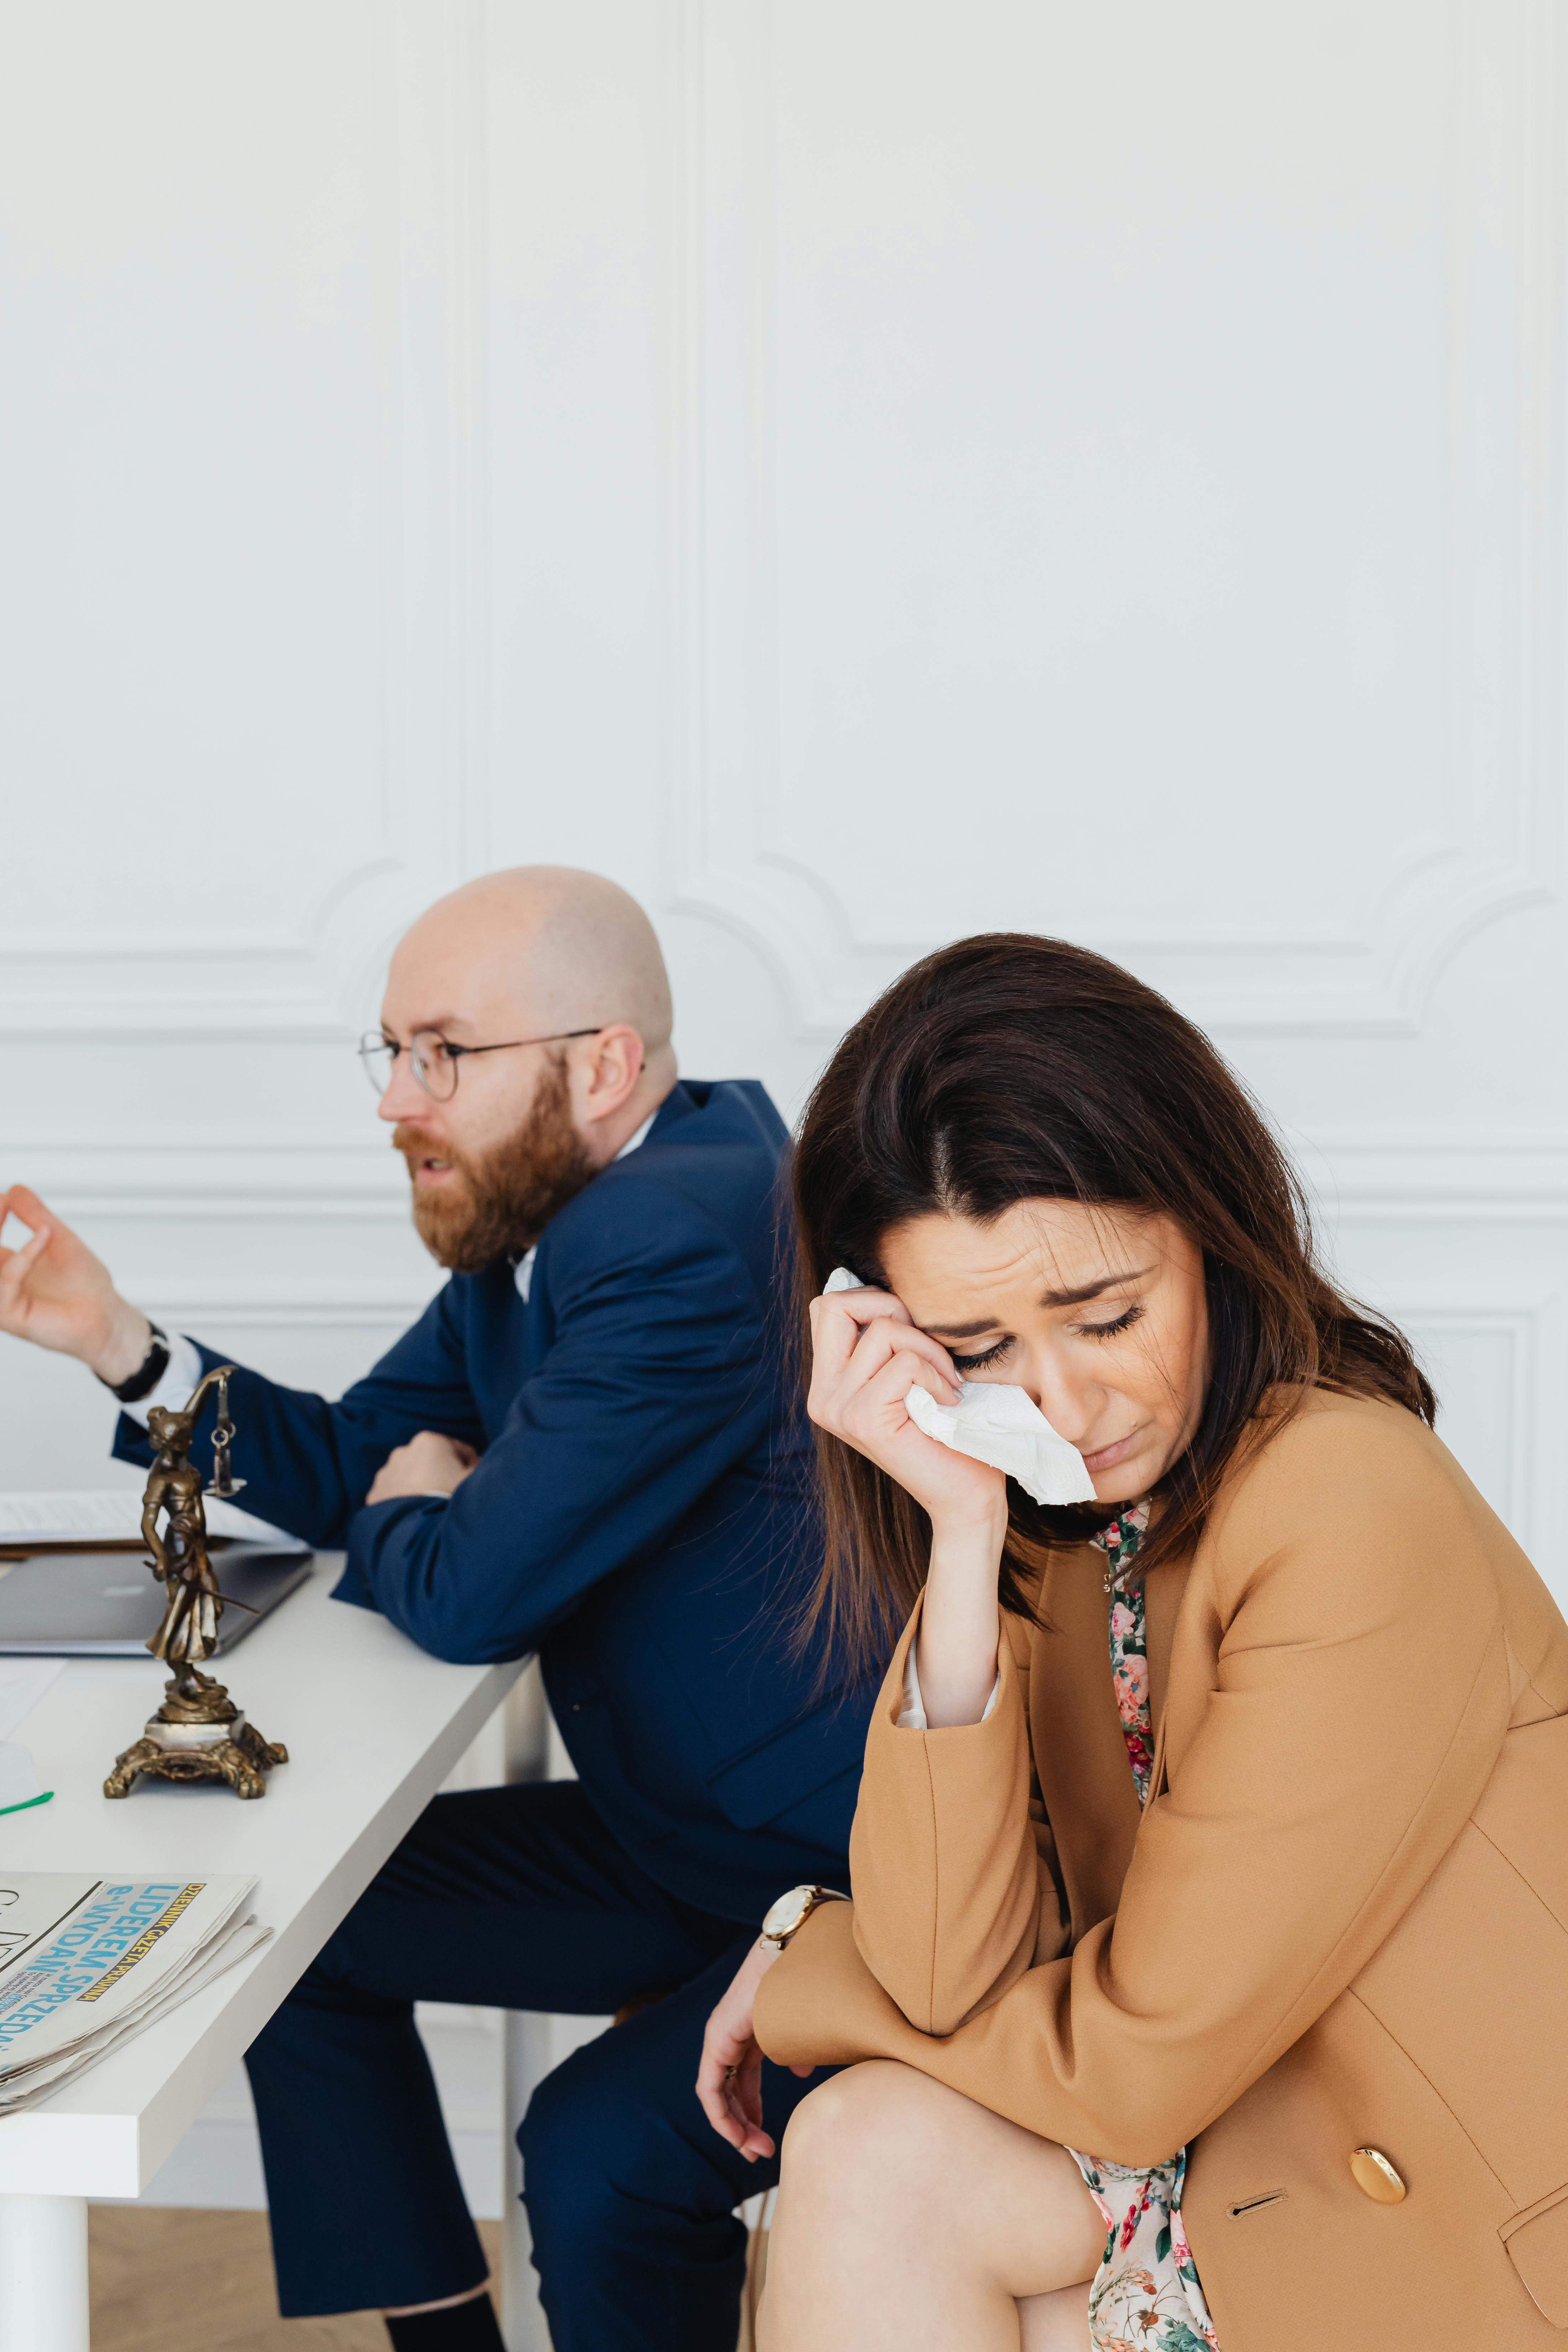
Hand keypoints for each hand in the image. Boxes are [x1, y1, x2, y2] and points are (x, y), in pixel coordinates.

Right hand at [0, 1185, 151, 1383]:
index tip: (5, 1197)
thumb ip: (36, 1216)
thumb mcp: (58, 1239)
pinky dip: (22, 1257)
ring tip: (7, 1205)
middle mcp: (0, 1284)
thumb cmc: (84, 1284)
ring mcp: (2, 1301)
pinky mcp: (11, 1317)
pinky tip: (44, 1237)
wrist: (106, 1314)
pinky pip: (4, 1284)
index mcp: (6, 1268)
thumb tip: (15, 1189)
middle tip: (2, 1200)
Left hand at [364, 1430, 478, 1504]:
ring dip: (419, 1486)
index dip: (469, 1466)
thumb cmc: (450, 1502)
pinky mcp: (375, 1495)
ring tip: (430, 1506)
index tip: (470, 1481)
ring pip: (409, 1476)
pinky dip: (402, 1501)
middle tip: (450, 1495)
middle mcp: (402, 1452)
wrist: (419, 1536)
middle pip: (431, 1461)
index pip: (458, 1449)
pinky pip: (392, 1494)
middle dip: (441, 1473)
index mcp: (429, 1442)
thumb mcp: (476, 1480)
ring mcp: (385, 1474)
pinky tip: (414, 1514)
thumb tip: (479, 1465)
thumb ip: (481, 1466)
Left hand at [696, 1937, 812, 2160]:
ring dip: (734, 2127)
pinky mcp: (716, 2041)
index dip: (753, 2113)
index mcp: (751, 2032)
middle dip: (744, 2126)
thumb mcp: (806, 2031)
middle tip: (760, 2153)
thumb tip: (801, 2074)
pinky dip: (721, 2115)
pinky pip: (711, 2088)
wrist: (797, 1955)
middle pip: (732, 2091)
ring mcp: (720, 2038)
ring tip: (754, 2152)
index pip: (745, 2081)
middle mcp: (731, 2037)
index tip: (767, 2141)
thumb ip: (801, 2054)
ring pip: (719, 2095)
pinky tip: (738, 2135)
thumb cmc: (809, 1986)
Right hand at [807, 1284, 1005, 1538]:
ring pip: (883, 1331)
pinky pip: (904, 1363)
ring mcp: (838, 1409)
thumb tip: (876, 1281)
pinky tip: (946, 1403)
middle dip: (892, 1310)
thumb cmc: (946, 1427)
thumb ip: (887, 1338)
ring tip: (945, 1385)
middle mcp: (823, 1395)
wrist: (965, 1495)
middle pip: (837, 1305)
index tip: (911, 1331)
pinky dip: (935, 1375)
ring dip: (929, 1351)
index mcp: (828, 1382)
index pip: (829, 1306)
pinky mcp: (864, 1420)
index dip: (874, 1300)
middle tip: (926, 1347)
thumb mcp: (908, 1373)